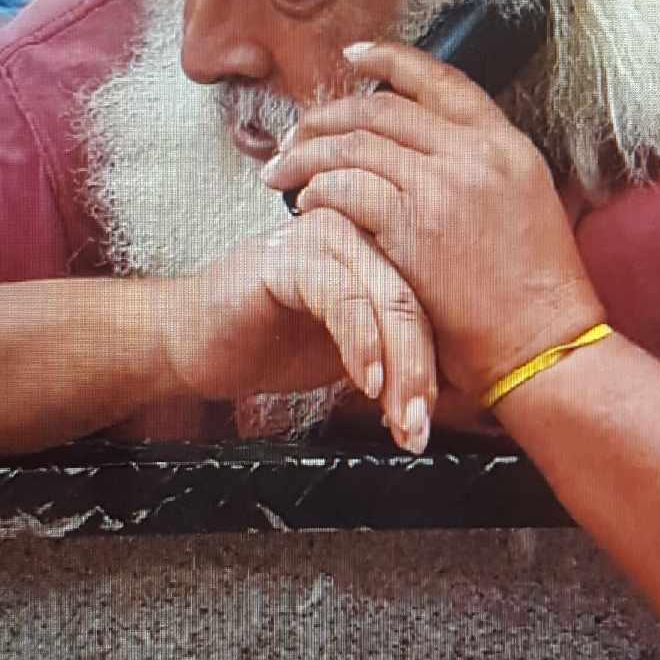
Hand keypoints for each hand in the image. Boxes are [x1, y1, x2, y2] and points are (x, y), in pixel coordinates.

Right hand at [158, 210, 438, 451]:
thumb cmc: (271, 346)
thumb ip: (401, 354)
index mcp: (380, 246)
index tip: (433, 424)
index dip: (441, 366)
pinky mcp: (289, 254)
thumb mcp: (355, 355)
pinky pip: (342, 297)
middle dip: (423, 374)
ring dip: (400, 369)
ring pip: (386, 298)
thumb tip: (468, 391)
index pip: (432, 302)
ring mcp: (324, 235)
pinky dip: (361, 344)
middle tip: (419, 430)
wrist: (192, 344)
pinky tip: (365, 384)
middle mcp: (359, 229)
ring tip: (400, 421)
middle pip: (415, 300)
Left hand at [261, 39, 603, 403]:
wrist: (545, 345)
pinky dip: (317, 192)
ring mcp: (443, 186)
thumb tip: (437, 151)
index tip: (354, 56)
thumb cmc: (536, 294)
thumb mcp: (530, 206)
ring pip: (354, 144)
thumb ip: (486, 169)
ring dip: (307, 154)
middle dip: (327, 116)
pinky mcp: (412, 226)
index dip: (390, 60)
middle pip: (382, 109)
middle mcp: (476, 153)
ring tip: (281, 171)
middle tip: (295, 134)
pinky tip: (305, 205)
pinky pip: (346, 189)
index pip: (439, 80)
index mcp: (506, 144)